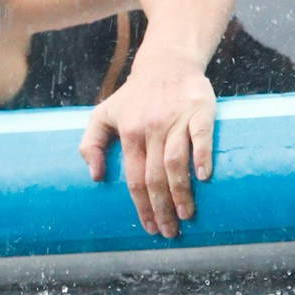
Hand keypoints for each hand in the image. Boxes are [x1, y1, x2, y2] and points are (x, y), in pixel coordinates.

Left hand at [77, 56, 216, 237]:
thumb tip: (95, 177)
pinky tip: (204, 177)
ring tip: (187, 215)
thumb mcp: (104, 114)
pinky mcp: (199, 110)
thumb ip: (90, 143)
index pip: (134, 178)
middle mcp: (151, 128)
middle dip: (162, 208)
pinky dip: (202, 156)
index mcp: (129, 133)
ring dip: (181, 192)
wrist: (166, 63)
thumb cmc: (134, 95)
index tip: (150, 228)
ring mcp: (176, 119)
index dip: (141, 206)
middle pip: (155, 176)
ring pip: (176, 161)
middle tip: (170, 231)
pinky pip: (201, 135)